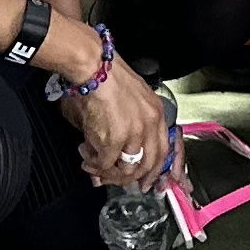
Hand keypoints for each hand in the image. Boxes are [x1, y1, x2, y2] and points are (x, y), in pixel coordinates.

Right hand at [67, 48, 177, 189]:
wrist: (95, 67)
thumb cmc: (110, 77)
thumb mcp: (135, 97)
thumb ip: (134, 123)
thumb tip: (123, 149)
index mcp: (156, 114)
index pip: (163, 151)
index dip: (155, 171)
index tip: (146, 182)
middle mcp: (148, 126)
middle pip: (146, 165)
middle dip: (129, 178)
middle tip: (113, 180)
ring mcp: (132, 135)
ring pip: (126, 169)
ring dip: (107, 172)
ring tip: (93, 165)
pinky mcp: (113, 140)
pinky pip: (104, 164)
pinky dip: (93, 164)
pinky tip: (85, 155)